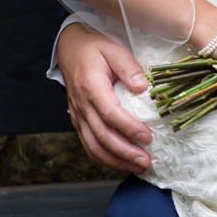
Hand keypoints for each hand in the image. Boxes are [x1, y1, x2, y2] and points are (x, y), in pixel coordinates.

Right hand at [56, 21, 155, 175]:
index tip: (147, 137)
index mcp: (91, 86)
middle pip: (102, 136)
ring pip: (94, 146)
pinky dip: (104, 159)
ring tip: (137, 167)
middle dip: (125, 152)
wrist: (69, 49)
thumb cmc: (93, 48)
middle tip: (146, 160)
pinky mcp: (78, 121)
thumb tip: (143, 87)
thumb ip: (128, 67)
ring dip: (116, 160)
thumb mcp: (113, 48)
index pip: (110, 113)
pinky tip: (121, 164)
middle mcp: (82, 105)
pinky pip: (89, 145)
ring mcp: (78, 115)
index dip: (128, 128)